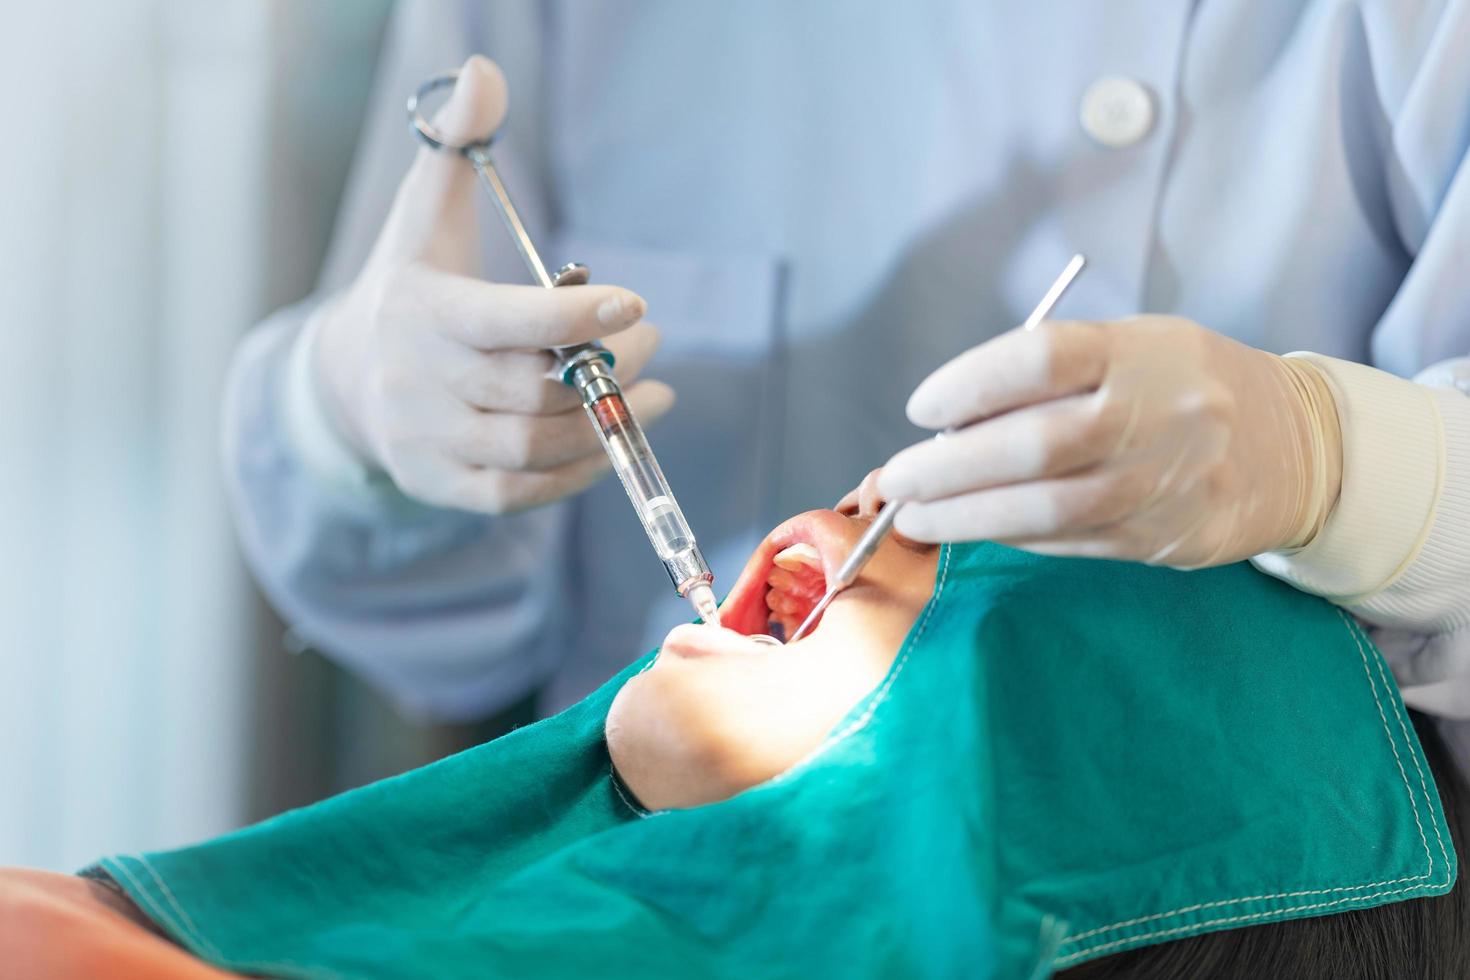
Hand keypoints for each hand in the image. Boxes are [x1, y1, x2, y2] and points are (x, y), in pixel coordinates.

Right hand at [311, 56, 673, 512]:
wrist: (346, 379)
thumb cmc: (410, 285)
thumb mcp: (424, 212)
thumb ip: (456, 143)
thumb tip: (483, 71)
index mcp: (420, 312)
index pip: (503, 321)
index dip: (572, 315)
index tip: (636, 302)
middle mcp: (417, 383)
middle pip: (531, 389)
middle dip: (606, 365)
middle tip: (647, 341)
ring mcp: (427, 442)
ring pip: (532, 447)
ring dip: (605, 423)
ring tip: (654, 394)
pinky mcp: (440, 486)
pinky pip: (520, 495)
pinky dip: (577, 473)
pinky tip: (615, 438)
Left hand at [877, 315, 1342, 567]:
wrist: (1292, 446)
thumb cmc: (1180, 385)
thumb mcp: (1131, 349)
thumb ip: (1049, 379)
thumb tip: (948, 426)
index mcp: (1141, 351)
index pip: (1040, 359)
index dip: (967, 385)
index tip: (921, 408)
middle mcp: (1158, 414)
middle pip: (1033, 446)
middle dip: (946, 469)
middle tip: (895, 479)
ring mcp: (1165, 482)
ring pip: (1046, 509)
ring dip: (965, 517)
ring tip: (914, 516)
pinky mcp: (1163, 539)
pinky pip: (1069, 542)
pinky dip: (1010, 536)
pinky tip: (975, 527)